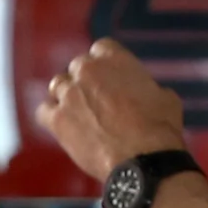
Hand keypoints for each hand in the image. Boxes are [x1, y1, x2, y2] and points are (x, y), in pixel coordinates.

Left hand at [36, 39, 192, 182]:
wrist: (142, 159)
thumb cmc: (159, 128)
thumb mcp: (163, 96)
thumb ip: (143, 86)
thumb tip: (141, 93)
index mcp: (115, 59)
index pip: (100, 48)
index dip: (104, 63)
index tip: (108, 75)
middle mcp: (88, 71)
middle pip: (78, 66)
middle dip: (86, 79)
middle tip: (96, 98)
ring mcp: (69, 94)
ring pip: (58, 85)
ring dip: (67, 95)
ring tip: (79, 112)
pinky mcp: (56, 119)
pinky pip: (43, 110)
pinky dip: (51, 115)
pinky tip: (62, 124)